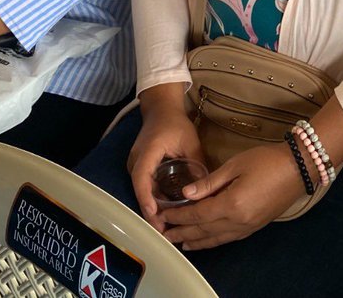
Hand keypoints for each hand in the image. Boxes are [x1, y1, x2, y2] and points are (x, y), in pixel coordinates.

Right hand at [127, 108, 204, 232]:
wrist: (161, 109)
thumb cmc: (175, 123)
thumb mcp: (190, 142)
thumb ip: (196, 164)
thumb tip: (206, 191)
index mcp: (148, 152)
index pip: (142, 178)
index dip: (147, 198)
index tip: (155, 215)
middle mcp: (137, 161)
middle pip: (140, 190)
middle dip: (151, 212)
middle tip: (164, 232)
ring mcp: (137, 165)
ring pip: (142, 191)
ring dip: (152, 209)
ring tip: (165, 229)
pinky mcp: (141, 169)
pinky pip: (146, 188)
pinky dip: (154, 201)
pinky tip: (165, 213)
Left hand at [158, 142, 308, 249]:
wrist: (298, 168)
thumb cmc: (267, 160)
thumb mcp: (235, 165)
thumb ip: (209, 182)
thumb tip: (186, 193)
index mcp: (231, 204)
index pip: (197, 214)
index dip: (179, 216)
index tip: (163, 215)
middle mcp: (238, 221)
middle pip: (203, 231)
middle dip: (182, 232)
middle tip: (164, 233)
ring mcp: (247, 227)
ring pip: (215, 239)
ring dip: (195, 241)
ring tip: (180, 242)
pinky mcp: (255, 227)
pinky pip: (228, 239)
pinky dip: (213, 241)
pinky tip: (206, 240)